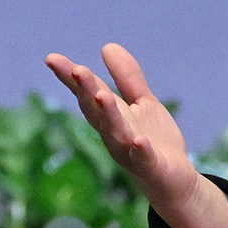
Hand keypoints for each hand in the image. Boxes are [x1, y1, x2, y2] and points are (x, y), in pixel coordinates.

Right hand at [47, 44, 227, 227]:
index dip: (69, 77)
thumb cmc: (155, 142)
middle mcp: (114, 134)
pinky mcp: (151, 167)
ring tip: (101, 95)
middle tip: (77, 70)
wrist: (175, 182)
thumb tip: (106, 46)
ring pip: (116, 132)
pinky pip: (143, 158)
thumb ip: (127, 78)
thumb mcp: (143, 103)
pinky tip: (138, 141)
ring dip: (108, 115)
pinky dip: (140, 150)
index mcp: (110, 117)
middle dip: (87, 91)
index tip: (51, 58)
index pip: (87, 94)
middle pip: (96, 111)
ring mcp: (130, 152)